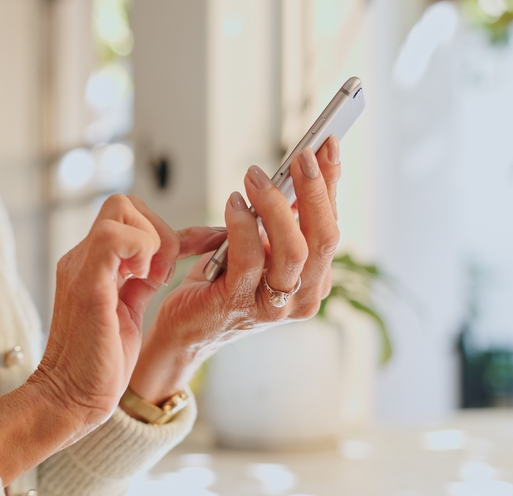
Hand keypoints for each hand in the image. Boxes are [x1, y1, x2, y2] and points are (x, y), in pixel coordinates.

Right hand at [28, 194, 165, 434]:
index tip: (178, 262)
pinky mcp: (86, 284)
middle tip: (163, 272)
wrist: (69, 398)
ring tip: (154, 279)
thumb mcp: (127, 311)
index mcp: (91, 264)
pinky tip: (147, 280)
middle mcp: (81, 258)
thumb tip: (162, 260)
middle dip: (158, 230)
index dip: (161, 230)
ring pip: (120, 210)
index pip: (126, 215)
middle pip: (124, 204)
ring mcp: (81, 268)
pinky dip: (141, 250)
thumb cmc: (98, 365)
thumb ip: (138, 282)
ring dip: (151, 240)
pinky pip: (113, 238)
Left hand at [130, 138, 341, 403]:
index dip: (331, 184)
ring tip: (255, 175)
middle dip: (315, 190)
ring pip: (293, 250)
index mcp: (314, 280)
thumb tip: (297, 171)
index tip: (327, 145)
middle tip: (300, 154)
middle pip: (324, 238)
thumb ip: (280, 220)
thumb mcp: (259, 247)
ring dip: (275, 205)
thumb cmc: (221, 282)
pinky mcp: (237, 304)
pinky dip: (243, 225)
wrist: (185, 329)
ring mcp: (274, 306)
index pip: (332, 226)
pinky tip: (233, 202)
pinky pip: (250, 259)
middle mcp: (303, 296)